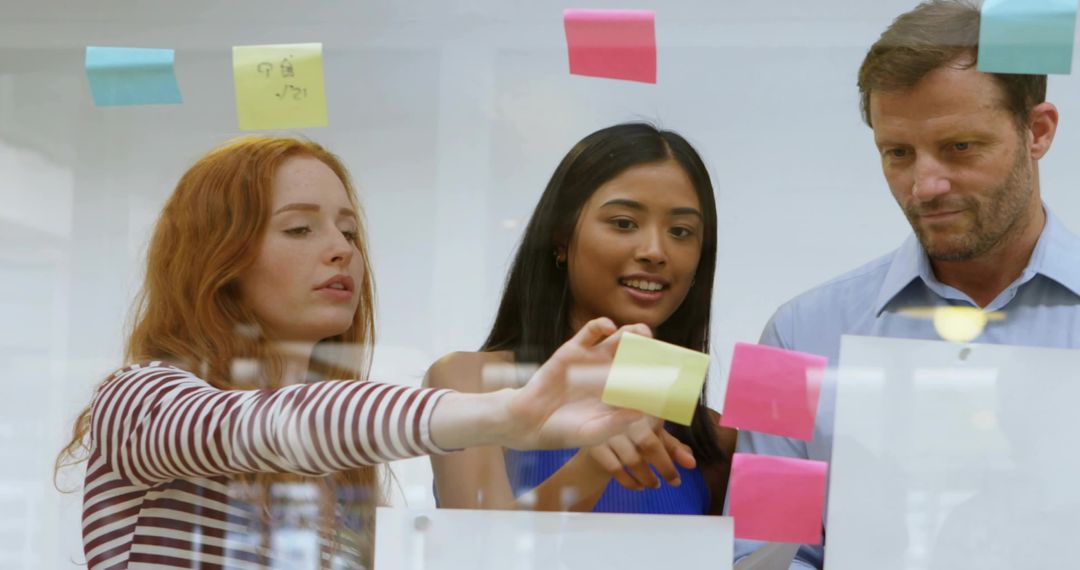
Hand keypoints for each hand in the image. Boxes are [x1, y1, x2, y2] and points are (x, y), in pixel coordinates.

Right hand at [500, 318, 648, 449]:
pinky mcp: (574, 349)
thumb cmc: (564, 431)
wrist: (529, 421)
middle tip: (662, 349)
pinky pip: (591, 330)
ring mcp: (593, 360)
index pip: (647, 380)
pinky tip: (610, 327)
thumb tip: (641, 413)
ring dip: (634, 332)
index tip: (676, 374)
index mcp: (620, 394)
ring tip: (642, 333)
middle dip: (652, 350)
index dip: (662, 376)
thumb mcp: (593, 433)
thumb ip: (616, 424)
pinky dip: (602, 324)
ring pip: (620, 339)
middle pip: (638, 355)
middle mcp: (610, 374)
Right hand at [587, 417, 696, 489]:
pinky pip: (616, 469)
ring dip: (647, 477)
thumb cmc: (629, 432)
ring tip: (655, 484)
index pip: (663, 429)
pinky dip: (630, 482)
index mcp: (643, 408)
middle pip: (649, 444)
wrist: (590, 429)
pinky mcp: (594, 445)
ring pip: (633, 460)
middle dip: (665, 466)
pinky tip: (638, 486)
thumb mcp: (651, 435)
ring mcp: (608, 430)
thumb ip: (672, 447)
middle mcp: (625, 415)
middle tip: (676, 482)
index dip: (676, 448)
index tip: (691, 464)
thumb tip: (692, 463)